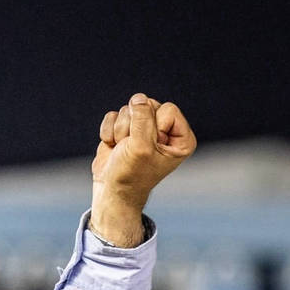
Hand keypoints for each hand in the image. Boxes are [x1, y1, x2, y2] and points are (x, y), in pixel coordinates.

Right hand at [89, 94, 195, 245]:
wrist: (111, 192)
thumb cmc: (131, 175)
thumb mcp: (141, 146)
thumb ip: (142, 117)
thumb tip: (138, 98)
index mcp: (181, 136)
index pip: (167, 110)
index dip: (153, 127)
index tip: (149, 149)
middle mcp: (165, 130)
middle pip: (148, 106)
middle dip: (133, 127)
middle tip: (132, 149)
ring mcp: (143, 128)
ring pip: (128, 110)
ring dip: (120, 132)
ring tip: (122, 151)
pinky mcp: (124, 129)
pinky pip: (113, 115)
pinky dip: (109, 132)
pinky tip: (113, 148)